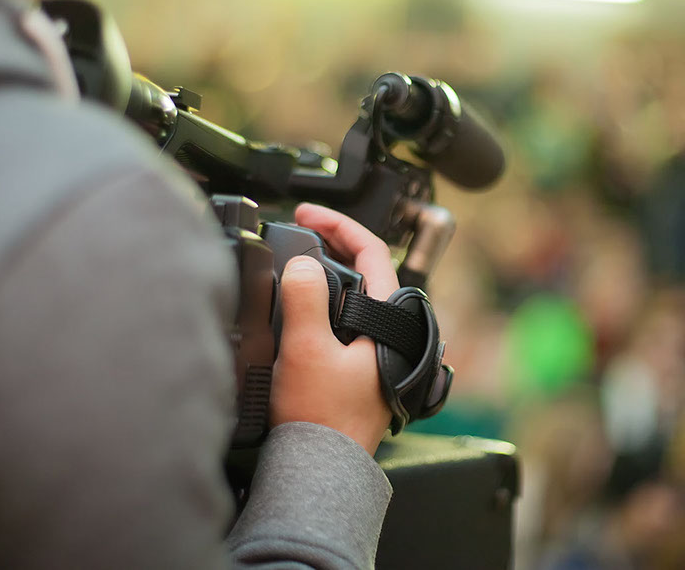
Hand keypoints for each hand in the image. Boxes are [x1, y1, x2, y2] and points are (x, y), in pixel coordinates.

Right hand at [268, 204, 397, 454]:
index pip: (372, 252)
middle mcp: (390, 333)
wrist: (321, 469)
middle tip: (296, 232)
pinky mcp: (360, 366)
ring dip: (325, 273)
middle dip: (330, 244)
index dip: (339, 224)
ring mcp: (376, 350)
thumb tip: (301, 263)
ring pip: (354, 294)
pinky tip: (299, 307)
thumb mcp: (306, 349)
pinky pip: (344, 319)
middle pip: (364, 269)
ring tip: (294, 262)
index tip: (307, 214)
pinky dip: (322, 302)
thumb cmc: (322, 421)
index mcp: (389, 321)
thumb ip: (303, 298)